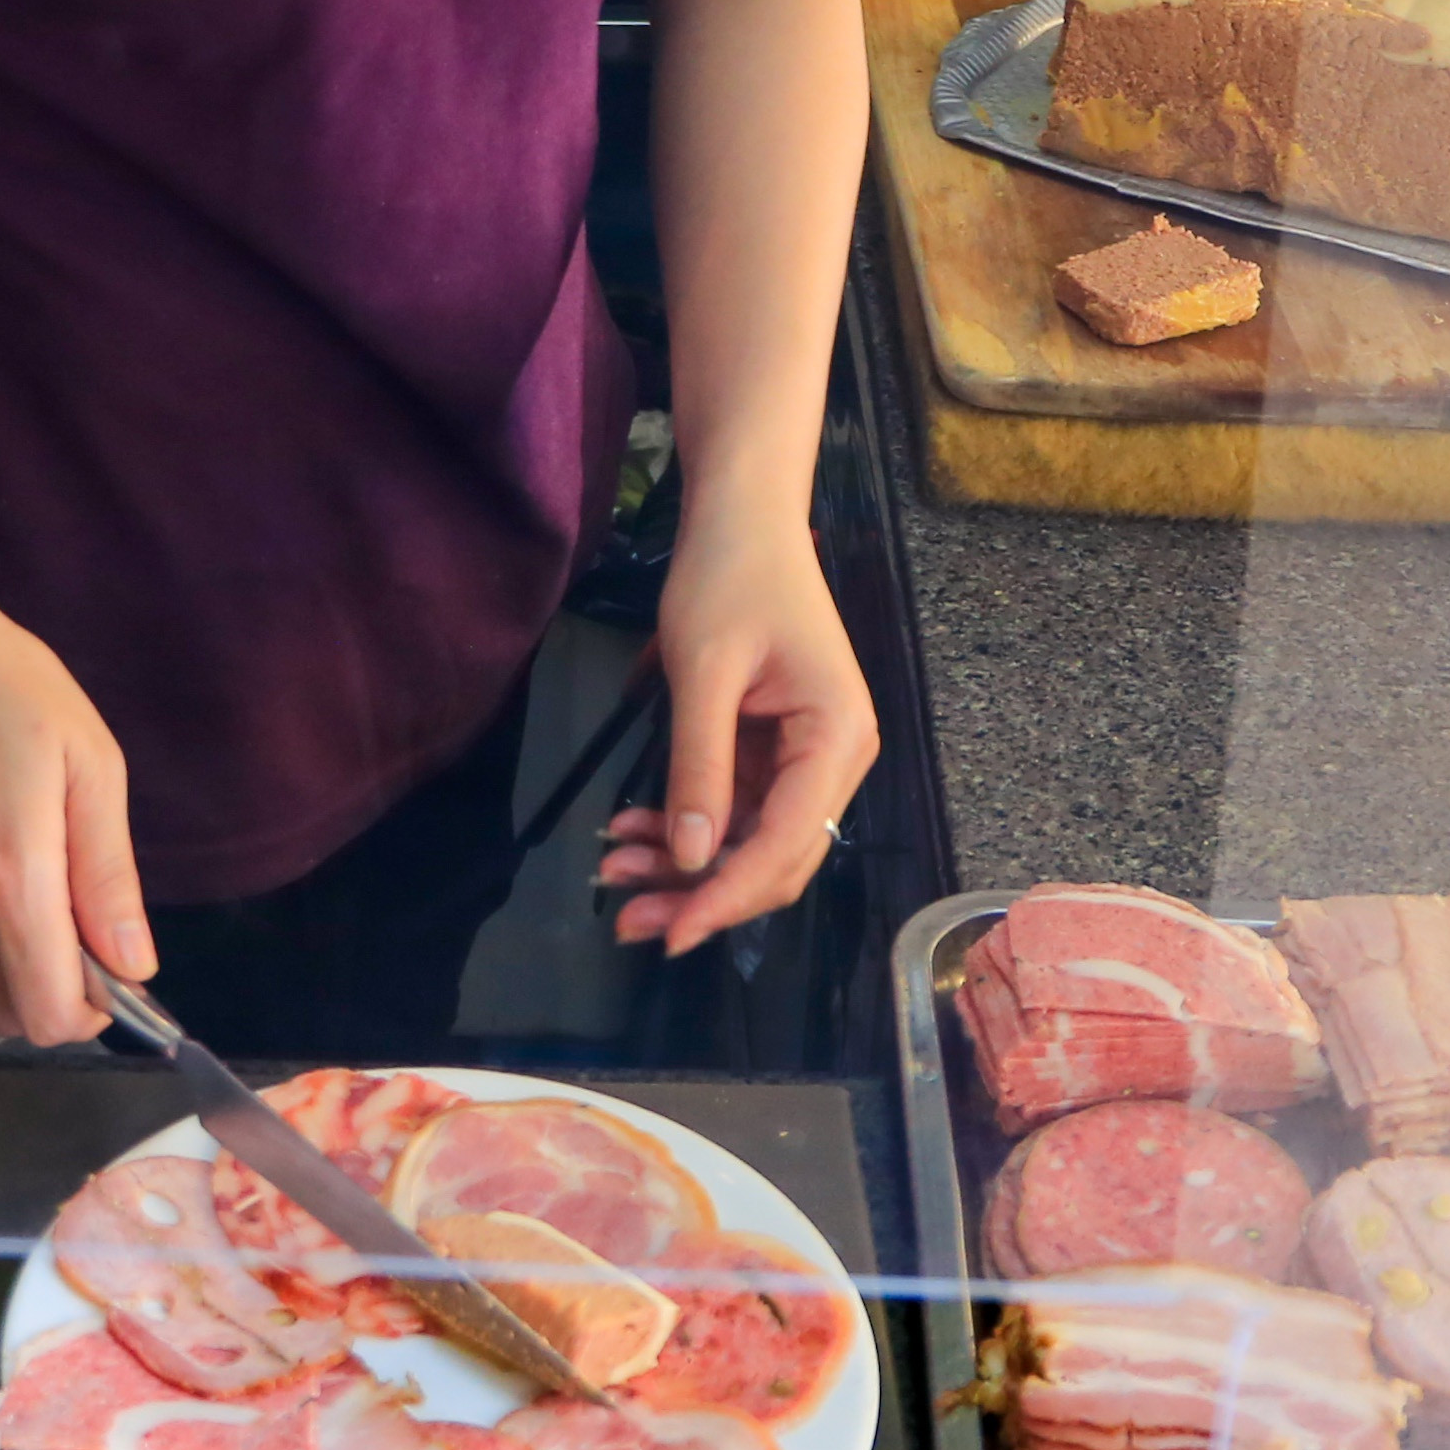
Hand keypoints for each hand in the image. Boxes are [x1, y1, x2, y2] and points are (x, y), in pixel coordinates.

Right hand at [0, 597, 150, 1044]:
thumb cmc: (3, 688)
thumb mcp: (88, 763)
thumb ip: (108, 877)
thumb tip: (133, 968)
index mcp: (12, 879)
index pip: (47, 1015)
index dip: (86, 1014)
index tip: (102, 978)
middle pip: (1, 1011)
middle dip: (42, 990)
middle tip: (60, 923)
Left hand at [598, 516, 877, 954]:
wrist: (741, 517)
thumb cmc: (728, 577)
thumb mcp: (704, 670)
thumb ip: (699, 766)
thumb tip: (692, 857)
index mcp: (837, 739)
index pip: (787, 843)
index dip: (728, 896)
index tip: (671, 933)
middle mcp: (835, 760)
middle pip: (775, 858)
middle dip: (700, 893)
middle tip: (623, 921)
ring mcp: (806, 758)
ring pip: (750, 842)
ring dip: (684, 865)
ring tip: (611, 871)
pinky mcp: (774, 751)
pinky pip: (734, 810)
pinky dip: (684, 826)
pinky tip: (630, 830)